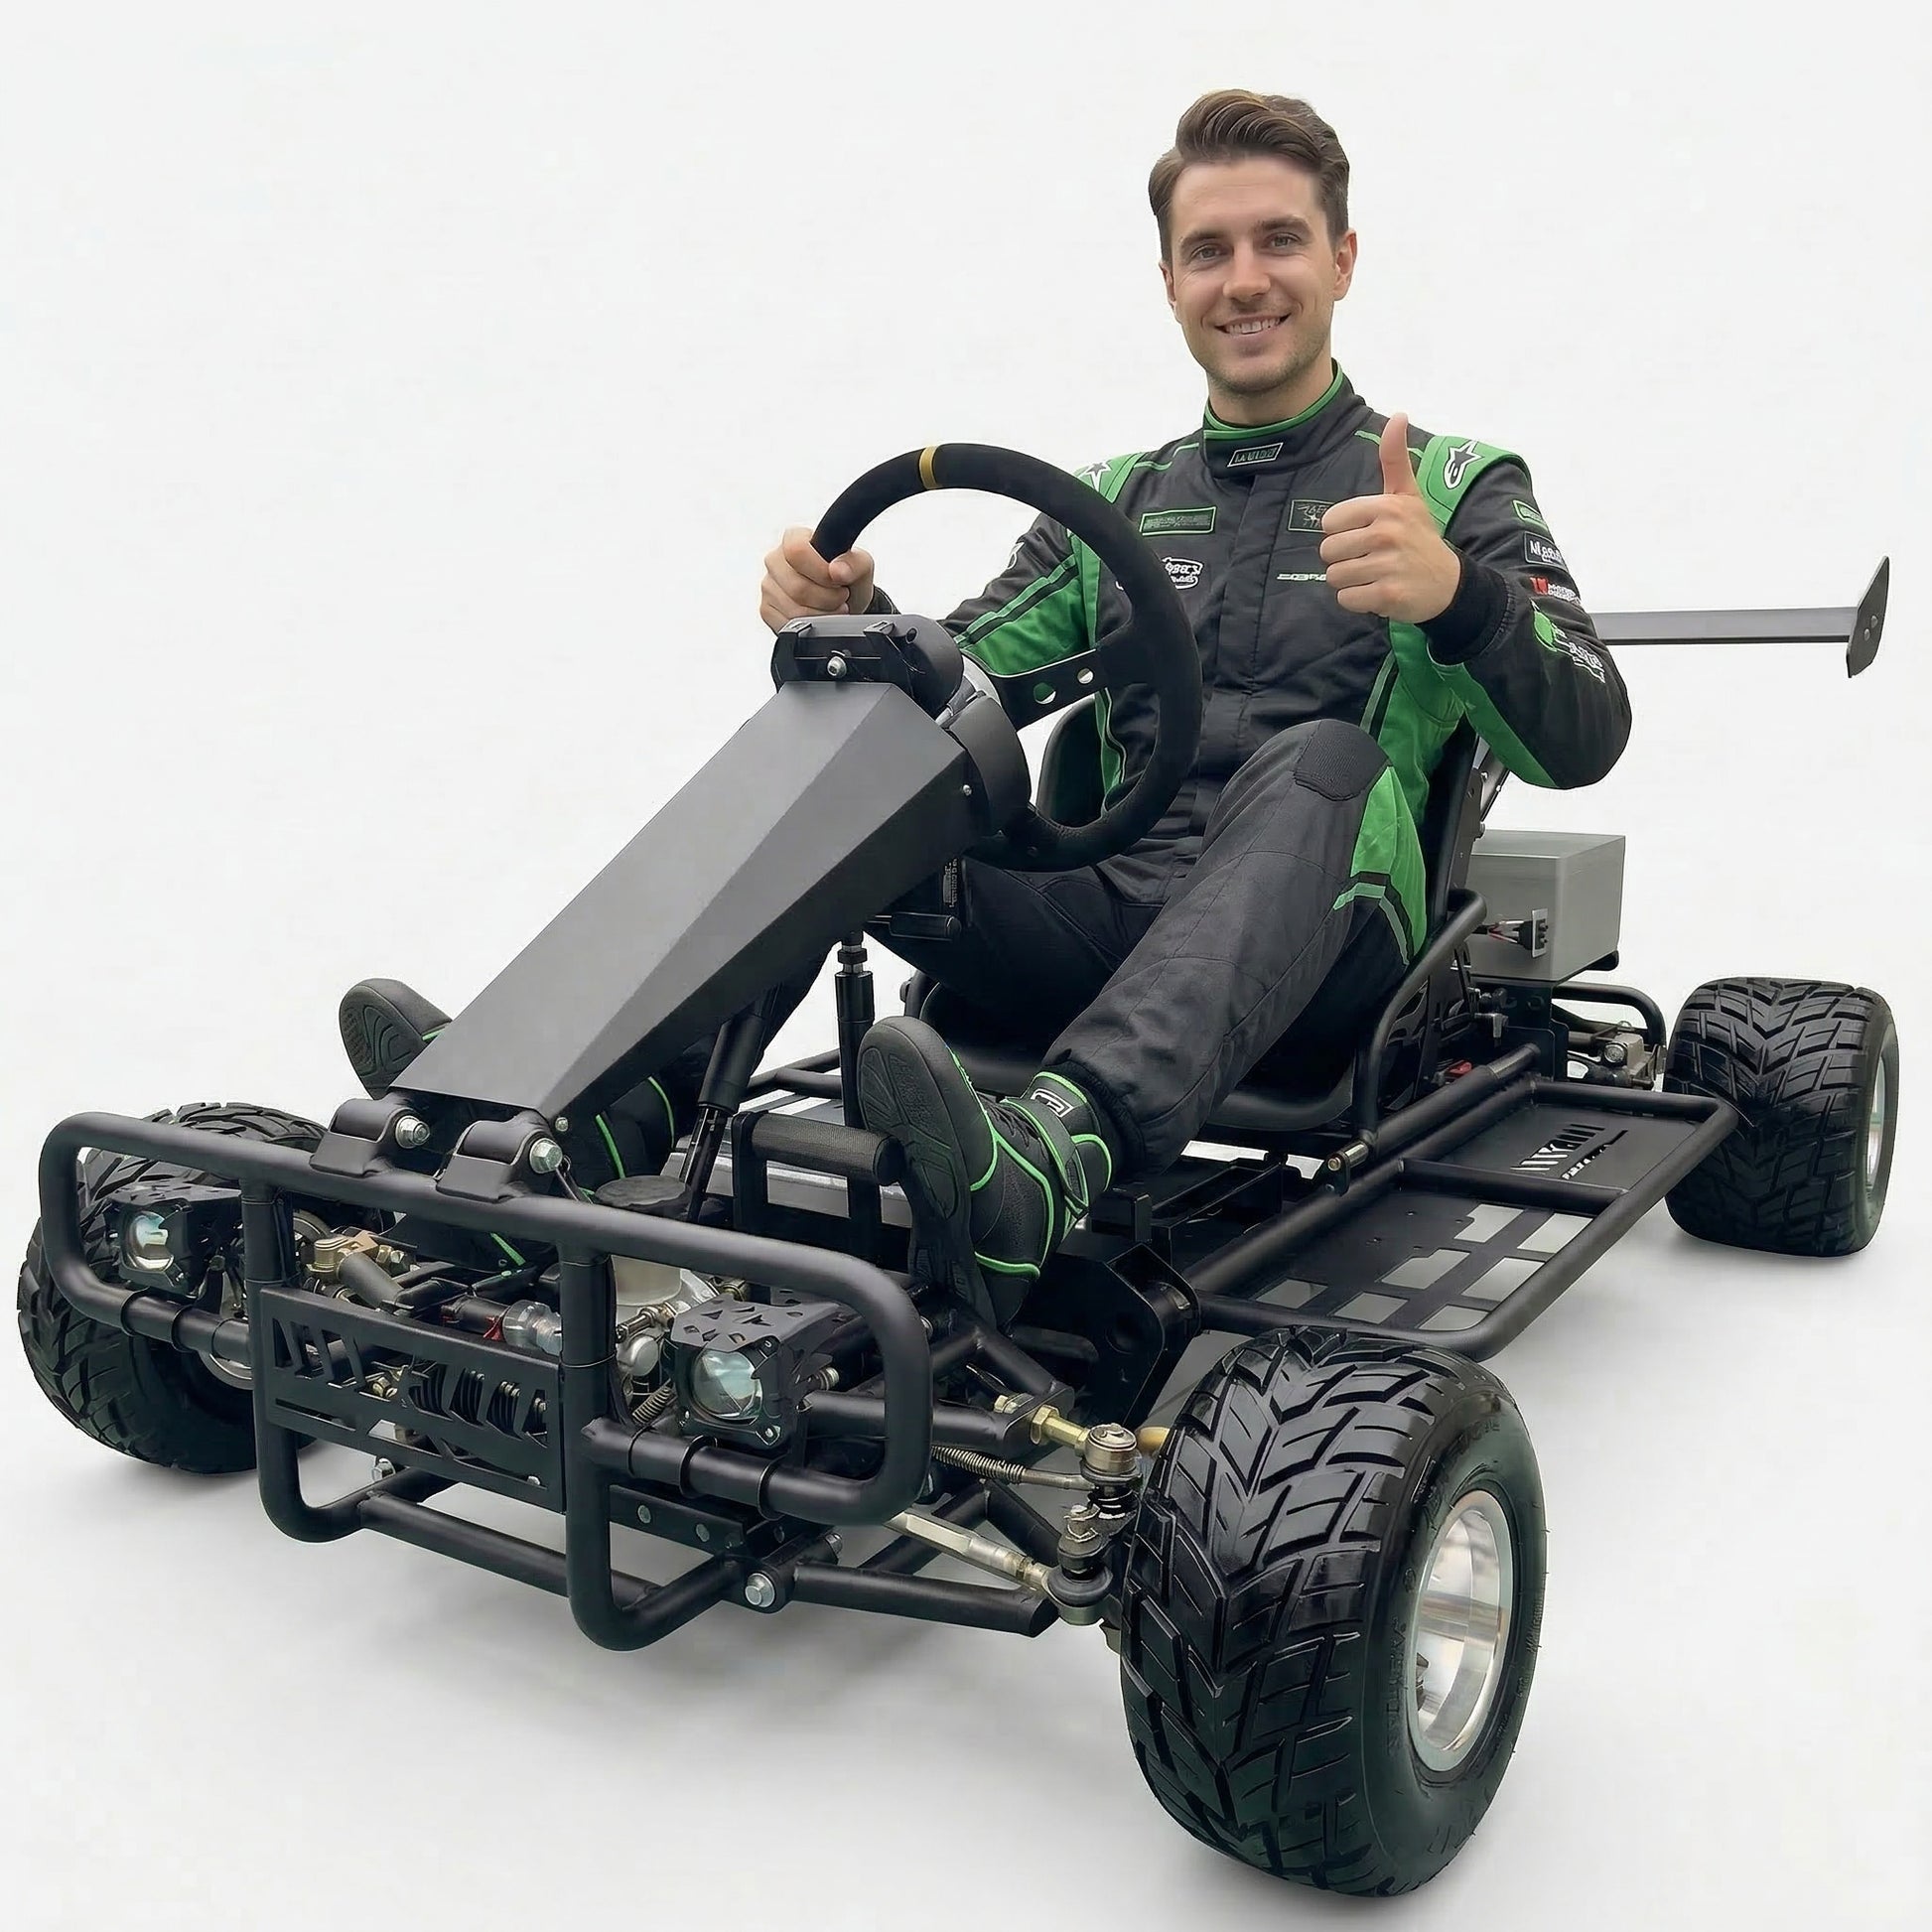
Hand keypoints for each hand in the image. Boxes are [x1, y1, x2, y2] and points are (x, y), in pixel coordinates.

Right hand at [758, 526, 876, 633]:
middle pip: (797, 586)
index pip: (796, 551)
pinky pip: (787, 624)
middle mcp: (775, 559)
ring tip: (833, 607)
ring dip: (822, 614)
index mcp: (793, 539)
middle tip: (841, 597)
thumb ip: (854, 563)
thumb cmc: (847, 578)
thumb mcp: (861, 565)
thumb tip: (837, 570)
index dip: (820, 571)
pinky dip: (810, 626)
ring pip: (794, 609)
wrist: (844, 602)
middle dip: (827, 598)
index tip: (838, 580)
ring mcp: (768, 585)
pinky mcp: (767, 609)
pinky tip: (819, 617)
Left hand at [1319, 415, 1461, 622]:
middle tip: (1371, 559)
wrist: (1448, 582)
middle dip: (1344, 559)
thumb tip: (1399, 415)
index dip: (1342, 533)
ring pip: (1334, 577)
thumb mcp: (1408, 496)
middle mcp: (1386, 534)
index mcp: (1386, 507)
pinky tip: (1378, 592)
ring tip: (1375, 575)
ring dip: (1350, 581)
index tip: (1366, 536)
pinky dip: (1358, 601)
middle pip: (1328, 552)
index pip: (1329, 523)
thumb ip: (1395, 459)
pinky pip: (1346, 599)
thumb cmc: (1419, 536)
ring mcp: (1387, 565)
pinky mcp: (1387, 595)